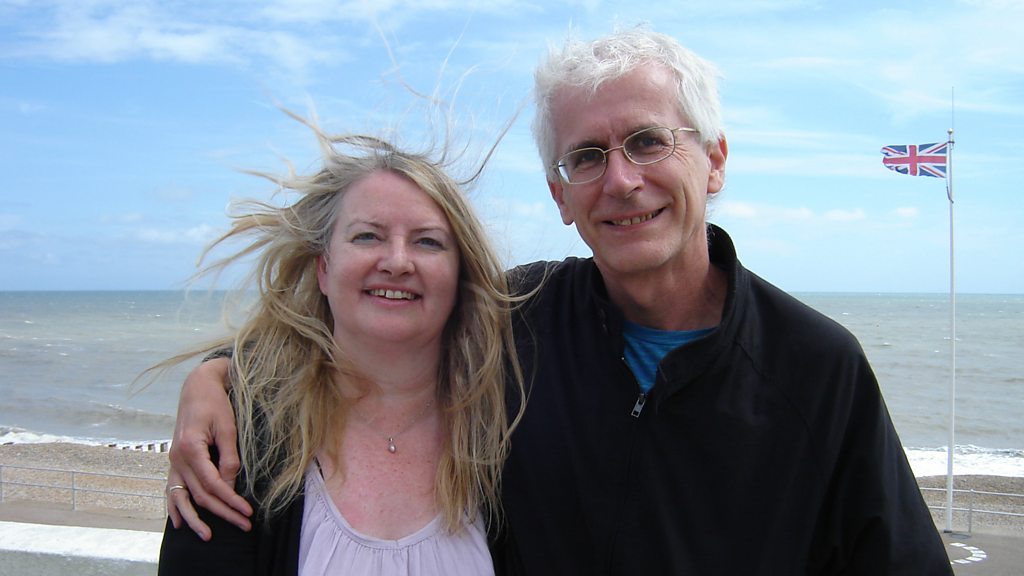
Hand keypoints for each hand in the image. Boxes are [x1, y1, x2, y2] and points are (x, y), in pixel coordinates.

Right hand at [167, 357, 252, 536]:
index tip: (247, 511)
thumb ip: (229, 458)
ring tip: (207, 536)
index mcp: (190, 448)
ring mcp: (173, 461)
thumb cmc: (215, 404)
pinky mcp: (175, 461)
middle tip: (243, 525)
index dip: (230, 500)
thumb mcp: (227, 428)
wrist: (197, 388)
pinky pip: (172, 489)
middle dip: (222, 512)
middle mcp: (177, 458)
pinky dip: (175, 507)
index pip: (212, 484)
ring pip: (182, 497)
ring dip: (195, 518)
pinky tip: (179, 522)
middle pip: (200, 494)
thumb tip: (230, 485)